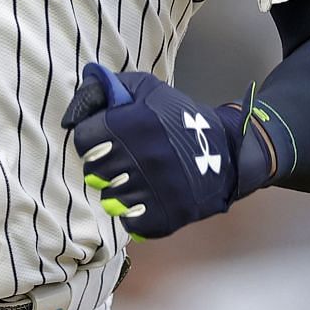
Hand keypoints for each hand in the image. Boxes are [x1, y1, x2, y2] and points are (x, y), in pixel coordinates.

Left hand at [61, 63, 264, 239]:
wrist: (225, 152)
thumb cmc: (181, 119)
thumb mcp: (149, 90)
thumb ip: (113, 88)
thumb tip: (84, 97)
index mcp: (130, 125)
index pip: (84, 140)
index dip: (92, 140)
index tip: (106, 141)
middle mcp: (136, 158)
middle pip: (93, 171)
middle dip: (104, 165)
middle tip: (124, 161)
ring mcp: (148, 190)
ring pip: (109, 198)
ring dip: (120, 191)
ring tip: (138, 180)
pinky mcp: (161, 216)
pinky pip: (129, 221)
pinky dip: (135, 214)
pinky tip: (147, 199)